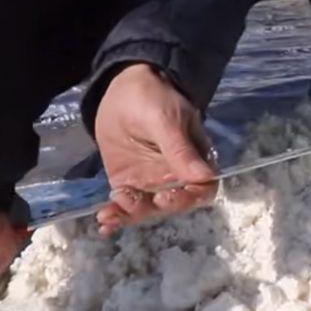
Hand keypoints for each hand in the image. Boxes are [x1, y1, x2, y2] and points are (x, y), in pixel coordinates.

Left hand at [94, 64, 216, 236]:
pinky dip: (117, 216)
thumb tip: (206, 178)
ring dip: (130, 215)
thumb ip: (181, 150)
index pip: (202, 189)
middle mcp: (176, 175)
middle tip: (130, 199)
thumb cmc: (152, 98)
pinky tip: (104, 223)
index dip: (188, 199)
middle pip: (173, 204)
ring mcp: (152, 180)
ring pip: (148, 208)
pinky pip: (126, 204)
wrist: (121, 88)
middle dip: (152, 208)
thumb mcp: (166, 121)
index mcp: (195, 159)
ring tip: (109, 212)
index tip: (165, 196)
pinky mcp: (129, 181)